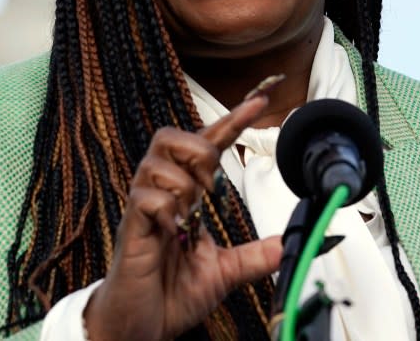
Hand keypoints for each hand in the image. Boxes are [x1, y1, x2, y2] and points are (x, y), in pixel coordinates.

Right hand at [84, 92, 282, 340]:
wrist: (140, 327)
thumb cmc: (171, 294)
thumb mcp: (224, 272)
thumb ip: (255, 256)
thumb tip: (289, 244)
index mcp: (184, 196)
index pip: (207, 145)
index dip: (232, 121)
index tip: (260, 102)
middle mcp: (160, 193)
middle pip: (170, 135)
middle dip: (199, 149)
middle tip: (210, 183)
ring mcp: (143, 209)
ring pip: (156, 161)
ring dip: (183, 183)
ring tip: (188, 214)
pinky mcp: (130, 228)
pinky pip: (145, 197)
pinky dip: (166, 208)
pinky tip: (172, 229)